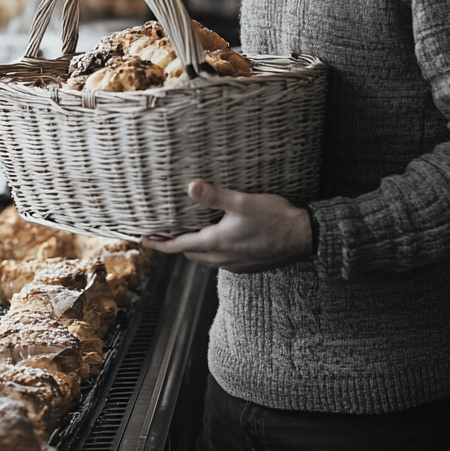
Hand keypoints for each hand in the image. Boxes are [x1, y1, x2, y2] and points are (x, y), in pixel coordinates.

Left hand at [141, 180, 312, 272]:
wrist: (306, 237)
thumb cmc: (275, 218)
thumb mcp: (243, 202)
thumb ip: (215, 196)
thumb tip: (191, 187)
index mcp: (217, 244)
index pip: (178, 246)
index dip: (159, 243)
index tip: (144, 239)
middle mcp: (223, 258)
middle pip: (190, 253)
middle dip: (175, 244)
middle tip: (164, 232)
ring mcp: (236, 264)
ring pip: (206, 258)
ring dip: (194, 247)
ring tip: (188, 232)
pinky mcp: (248, 264)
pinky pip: (222, 259)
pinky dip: (212, 250)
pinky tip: (219, 237)